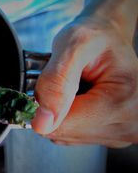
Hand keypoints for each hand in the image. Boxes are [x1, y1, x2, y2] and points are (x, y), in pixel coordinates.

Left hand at [31, 15, 137, 147]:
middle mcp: (130, 124)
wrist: (109, 36)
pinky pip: (73, 135)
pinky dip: (67, 117)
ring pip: (66, 135)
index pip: (63, 125)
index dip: (44, 104)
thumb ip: (55, 82)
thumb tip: (42, 123)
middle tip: (65, 80)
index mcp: (123, 101)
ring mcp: (123, 133)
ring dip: (59, 111)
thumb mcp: (72, 46)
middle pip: (64, 132)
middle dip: (53, 106)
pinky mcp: (113, 136)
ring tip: (74, 86)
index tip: (50, 81)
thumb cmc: (95, 36)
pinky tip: (78, 97)